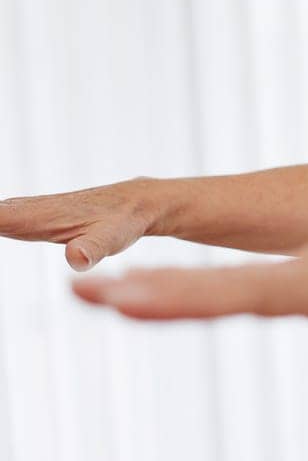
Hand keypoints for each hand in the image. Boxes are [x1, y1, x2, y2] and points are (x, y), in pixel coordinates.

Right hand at [0, 179, 164, 270]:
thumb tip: (75, 258)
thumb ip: (91, 249)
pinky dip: (0, 219)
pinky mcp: (40, 216)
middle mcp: (32, 210)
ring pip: (2, 212)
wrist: (142, 202)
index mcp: (40, 216)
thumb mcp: (111, 238)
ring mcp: (35, 211)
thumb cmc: (126, 221)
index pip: (1, 218)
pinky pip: (7, 216)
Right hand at [72, 202, 307, 424]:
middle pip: (226, 283)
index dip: (191, 300)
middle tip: (82, 291)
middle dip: (154, 290)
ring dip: (166, 285)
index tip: (130, 299)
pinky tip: (157, 292)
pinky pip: (250, 282)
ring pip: (231, 279)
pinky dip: (201, 286)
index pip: (255, 295)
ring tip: (97, 293)